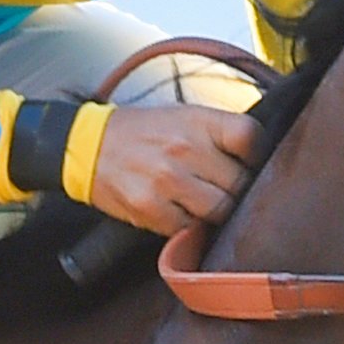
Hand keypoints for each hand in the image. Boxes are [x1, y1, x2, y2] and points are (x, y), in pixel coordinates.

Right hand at [87, 100, 257, 236]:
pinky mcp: (151, 209)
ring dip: (213, 210)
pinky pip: (189, 227)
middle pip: (239, 181)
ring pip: (219, 210)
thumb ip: (217, 132)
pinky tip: (175, 209)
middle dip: (233, 187)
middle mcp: (185, 149)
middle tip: (218, 185)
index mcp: (197, 120)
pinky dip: (187, 224)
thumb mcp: (182, 115)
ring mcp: (168, 181)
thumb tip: (255, 157)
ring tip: (199, 200)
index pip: (250, 137)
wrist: (87, 147)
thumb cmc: (141, 132)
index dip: (254, 154)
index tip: (244, 161)